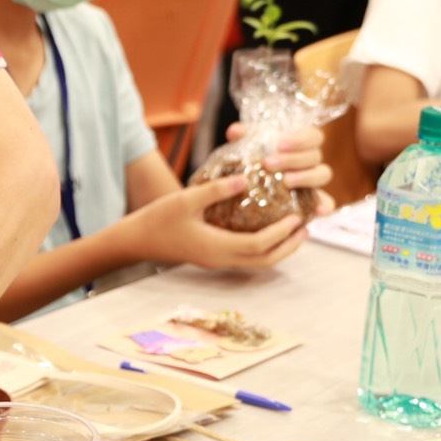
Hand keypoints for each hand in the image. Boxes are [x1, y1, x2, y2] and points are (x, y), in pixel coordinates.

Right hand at [123, 175, 307, 269]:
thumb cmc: (158, 219)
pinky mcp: (211, 257)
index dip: (281, 233)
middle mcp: (220, 259)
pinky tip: (264, 229)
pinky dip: (262, 247)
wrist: (136, 240)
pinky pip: (245, 257)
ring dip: (278, 249)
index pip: (258, 245)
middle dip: (288, 247)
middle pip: (264, 261)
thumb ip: (216, 190)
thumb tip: (247, 178)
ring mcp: (216, 260)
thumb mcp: (186, 199)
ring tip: (292, 231)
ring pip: (256, 262)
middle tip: (304, 228)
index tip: (297, 217)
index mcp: (216, 247)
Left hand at [226, 124, 334, 203]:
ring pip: (322, 174)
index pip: (313, 136)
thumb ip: (244, 136)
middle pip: (314, 155)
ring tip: (285, 182)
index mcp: (301, 143)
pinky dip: (325, 205)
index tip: (279, 145)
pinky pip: (327, 202)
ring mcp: (313, 179)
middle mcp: (311, 159)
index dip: (300, 139)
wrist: (250, 180)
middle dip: (292, 159)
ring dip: (305, 177)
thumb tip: (235, 132)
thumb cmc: (254, 157)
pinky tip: (318, 211)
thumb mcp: (248, 145)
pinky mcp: (312, 199)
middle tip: (268, 164)